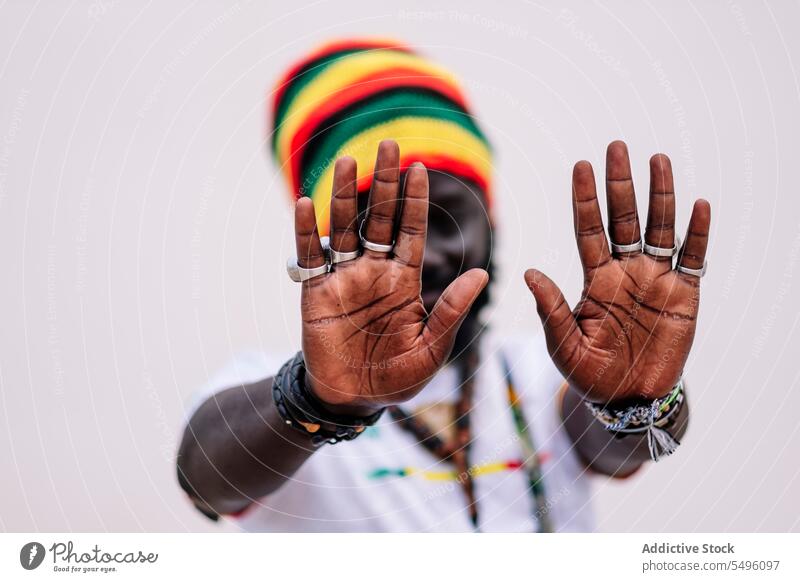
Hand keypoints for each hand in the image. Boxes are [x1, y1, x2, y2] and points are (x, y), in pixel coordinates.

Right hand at [294, 140, 487, 413]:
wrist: (354, 399)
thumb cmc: (398, 377)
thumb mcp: (432, 348)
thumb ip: (451, 311)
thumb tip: (482, 273)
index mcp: (405, 280)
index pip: (411, 231)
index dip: (414, 200)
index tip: (420, 167)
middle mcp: (375, 271)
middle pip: (379, 218)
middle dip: (384, 183)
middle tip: (388, 144)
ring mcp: (345, 279)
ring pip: (344, 228)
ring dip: (343, 195)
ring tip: (345, 160)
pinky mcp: (316, 293)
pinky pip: (310, 257)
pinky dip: (307, 232)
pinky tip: (306, 204)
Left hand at [525, 141, 709, 401]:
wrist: (629, 399)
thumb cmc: (590, 373)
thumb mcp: (563, 344)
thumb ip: (551, 308)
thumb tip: (529, 271)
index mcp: (595, 279)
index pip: (588, 229)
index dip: (585, 198)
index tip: (581, 166)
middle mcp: (625, 271)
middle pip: (623, 218)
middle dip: (620, 184)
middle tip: (616, 147)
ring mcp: (655, 280)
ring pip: (658, 228)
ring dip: (660, 195)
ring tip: (658, 160)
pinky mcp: (684, 295)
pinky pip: (692, 259)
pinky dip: (697, 234)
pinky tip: (699, 205)